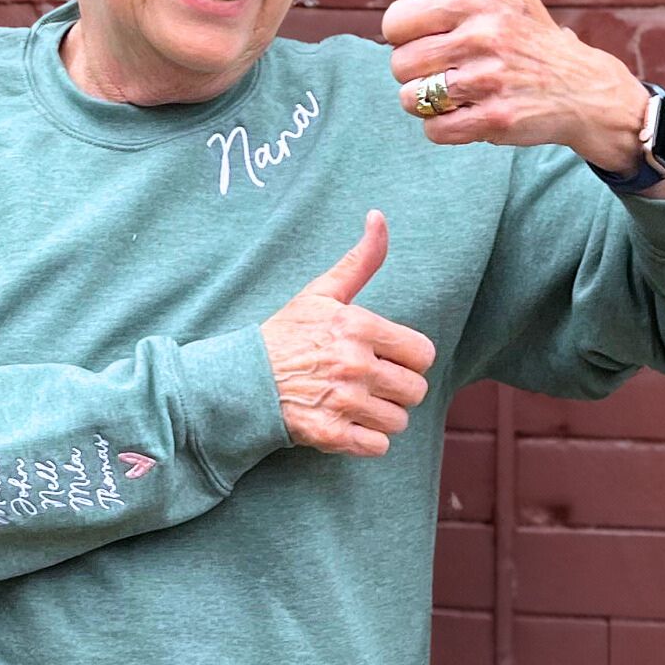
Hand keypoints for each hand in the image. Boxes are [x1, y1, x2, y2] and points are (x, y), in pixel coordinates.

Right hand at [260, 210, 435, 457]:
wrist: (242, 379)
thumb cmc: (286, 333)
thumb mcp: (322, 292)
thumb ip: (360, 260)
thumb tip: (379, 216)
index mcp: (358, 327)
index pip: (422, 354)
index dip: (408, 358)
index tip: (387, 358)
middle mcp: (355, 364)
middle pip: (415, 391)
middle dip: (397, 389)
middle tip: (370, 383)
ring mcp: (343, 402)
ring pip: (399, 421)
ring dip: (382, 416)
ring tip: (355, 403)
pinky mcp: (331, 435)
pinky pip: (377, 447)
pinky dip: (366, 440)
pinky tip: (345, 423)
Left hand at [381, 0, 648, 173]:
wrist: (584, 90)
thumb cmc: (532, 35)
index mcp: (475, 0)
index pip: (393, 23)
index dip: (406, 37)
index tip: (434, 40)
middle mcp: (482, 36)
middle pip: (399, 64)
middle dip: (417, 73)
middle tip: (450, 70)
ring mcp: (489, 80)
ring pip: (411, 99)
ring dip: (428, 103)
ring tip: (459, 93)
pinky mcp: (495, 119)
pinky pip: (434, 129)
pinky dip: (445, 128)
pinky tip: (469, 114)